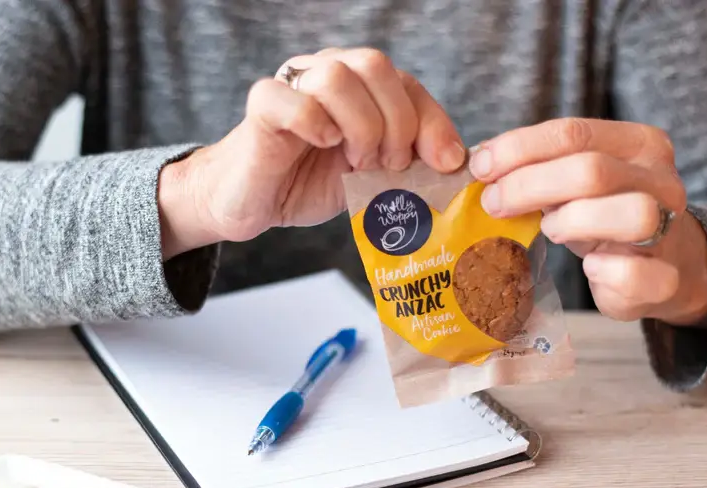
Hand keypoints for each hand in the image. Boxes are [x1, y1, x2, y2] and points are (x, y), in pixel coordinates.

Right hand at [158, 48, 466, 257]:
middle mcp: (325, 72)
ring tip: (357, 162)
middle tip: (390, 165)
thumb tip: (455, 163)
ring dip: (360, 125)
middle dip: (397, 122)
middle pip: (375, 66)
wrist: (251, 202)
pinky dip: (315, 123)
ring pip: (337, 76)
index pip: (406, 84)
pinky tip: (324, 146)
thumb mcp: (370, 174)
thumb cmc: (308, 183)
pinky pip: (292, 100)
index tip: (444, 163)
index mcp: (357, 84)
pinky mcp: (263, 107)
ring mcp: (292, 84)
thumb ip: (407, 160)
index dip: (432, 120)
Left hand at [467, 118, 706, 327]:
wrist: (663, 264)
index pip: (572, 133)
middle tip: (494, 204)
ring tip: (549, 230)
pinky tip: (588, 268)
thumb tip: (479, 159)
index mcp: (638, 144)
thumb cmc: (601, 215)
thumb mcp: (571, 182)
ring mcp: (670, 228)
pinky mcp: (665, 278)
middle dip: (529, 186)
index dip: (518, 149)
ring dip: (574, 222)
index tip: (480, 167)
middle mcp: (660, 180)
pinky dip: (604, 272)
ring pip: (631, 214)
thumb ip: (536, 166)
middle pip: (592, 171)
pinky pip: (636, 273)